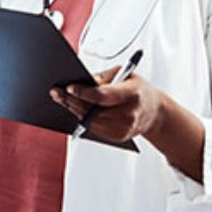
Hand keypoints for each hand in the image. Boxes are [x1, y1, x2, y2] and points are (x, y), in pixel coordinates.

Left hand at [50, 66, 166, 142]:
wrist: (155, 112)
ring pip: (90, 121)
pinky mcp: (117, 137)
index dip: (84, 92)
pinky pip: (94, 128)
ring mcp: (124, 129)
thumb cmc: (138, 90)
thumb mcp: (125, 74)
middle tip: (56, 92)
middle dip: (72, 101)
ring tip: (62, 98)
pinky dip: (83, 118)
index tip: (69, 87)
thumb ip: (104, 77)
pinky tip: (74, 108)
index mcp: (132, 94)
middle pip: (93, 110)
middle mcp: (129, 114)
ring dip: (74, 109)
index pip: (103, 96)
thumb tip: (82, 81)